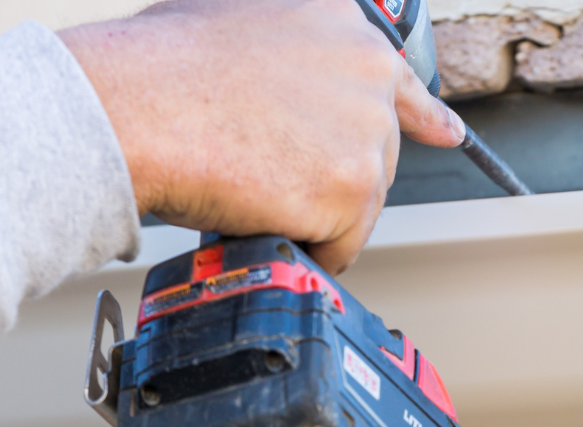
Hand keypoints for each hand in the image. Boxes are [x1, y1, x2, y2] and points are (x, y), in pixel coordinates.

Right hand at [59, 0, 463, 273]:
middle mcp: (369, 69)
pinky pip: (340, 244)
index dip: (422, 113)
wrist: (136, 106)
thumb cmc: (158, 67)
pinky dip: (304, 248)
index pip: (399, 79)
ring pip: (357, 205)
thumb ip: (281, 51)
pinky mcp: (354, 187)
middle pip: (374, 156)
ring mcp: (366, 130)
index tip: (446, 132)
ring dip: (311, 214)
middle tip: (266, 176)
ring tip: (249, 188)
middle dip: (328, 179)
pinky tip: (262, 220)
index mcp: (341, 23)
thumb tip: (275, 86)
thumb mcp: (230, 20)